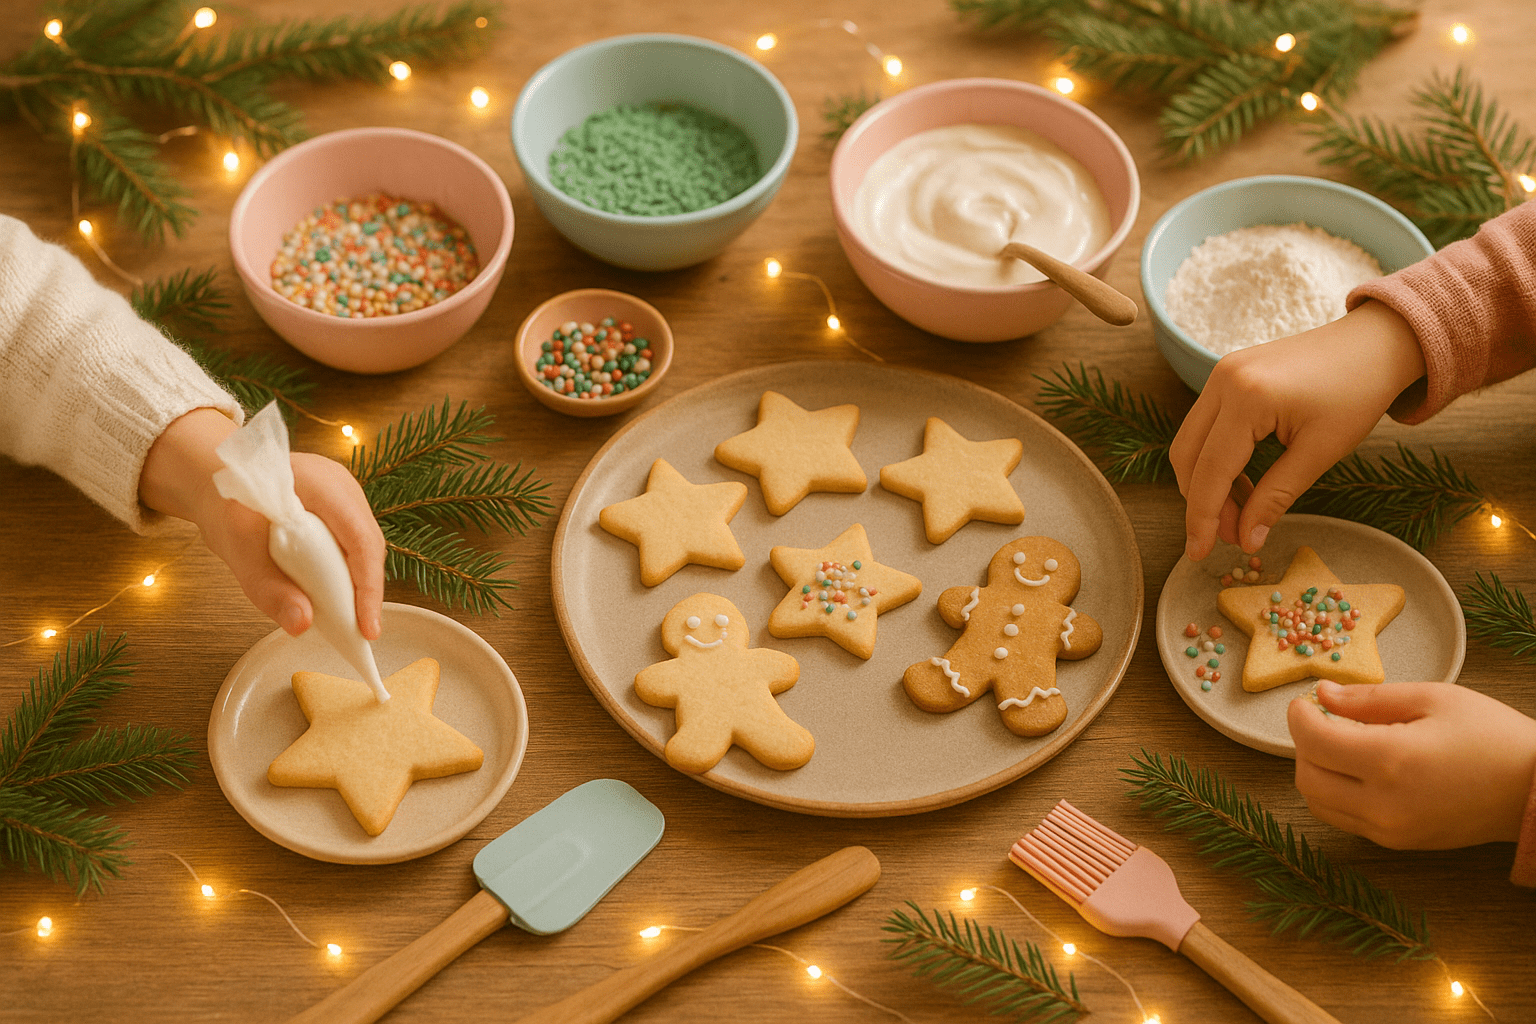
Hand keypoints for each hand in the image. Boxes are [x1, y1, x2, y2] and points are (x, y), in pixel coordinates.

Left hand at [139, 408, 384, 639]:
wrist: (214, 480)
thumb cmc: (225, 506)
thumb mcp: (238, 548)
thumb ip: (268, 587)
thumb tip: (302, 625)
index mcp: (322, 485)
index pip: (361, 540)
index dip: (368, 588)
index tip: (367, 630)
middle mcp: (342, 487)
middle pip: (368, 546)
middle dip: (364, 593)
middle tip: (357, 634)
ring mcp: (345, 497)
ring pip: (363, 548)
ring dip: (355, 586)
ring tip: (346, 622)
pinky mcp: (340, 511)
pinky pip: (351, 547)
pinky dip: (344, 576)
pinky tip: (332, 598)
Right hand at [1170, 301, 1426, 561]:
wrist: (1375, 343)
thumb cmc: (1357, 394)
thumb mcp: (1320, 452)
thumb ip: (1276, 497)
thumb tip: (1247, 541)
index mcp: (1247, 399)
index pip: (1210, 471)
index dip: (1202, 518)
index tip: (1199, 554)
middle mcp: (1223, 381)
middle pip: (1188, 456)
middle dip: (1201, 502)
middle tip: (1229, 537)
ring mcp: (1220, 373)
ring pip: (1191, 442)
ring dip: (1207, 483)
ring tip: (1239, 514)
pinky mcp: (1227, 375)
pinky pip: (1207, 426)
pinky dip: (1216, 459)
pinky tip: (1243, 483)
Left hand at [1288, 680, 1535, 848]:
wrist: (1535, 790)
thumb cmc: (1491, 736)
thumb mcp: (1432, 698)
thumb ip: (1369, 699)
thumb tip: (1323, 695)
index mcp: (1390, 761)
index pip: (1312, 742)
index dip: (1298, 717)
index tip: (1305, 702)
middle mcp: (1383, 803)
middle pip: (1306, 777)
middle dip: (1304, 745)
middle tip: (1322, 721)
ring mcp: (1389, 830)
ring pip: (1318, 804)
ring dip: (1315, 771)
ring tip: (1339, 744)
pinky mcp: (1398, 843)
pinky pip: (1344, 819)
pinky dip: (1335, 793)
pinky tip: (1357, 770)